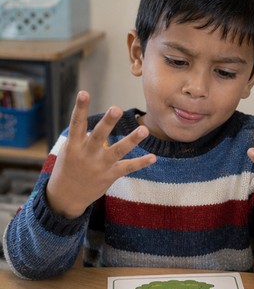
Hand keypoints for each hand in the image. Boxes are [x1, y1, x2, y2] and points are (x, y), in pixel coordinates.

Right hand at [46, 91, 156, 219]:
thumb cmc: (69, 167)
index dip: (80, 108)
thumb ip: (83, 138)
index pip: (76, 122)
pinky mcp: (109, 176)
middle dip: (107, 122)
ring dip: (132, 140)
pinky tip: (153, 157)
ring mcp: (99, 166)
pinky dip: (140, 163)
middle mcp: (87, 153)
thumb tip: (99, 128)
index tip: (84, 93)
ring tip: (144, 129)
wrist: (66, 195)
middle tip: (116, 108)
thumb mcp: (70, 150)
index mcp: (74, 144)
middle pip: (99, 135)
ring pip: (117, 151)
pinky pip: (127, 168)